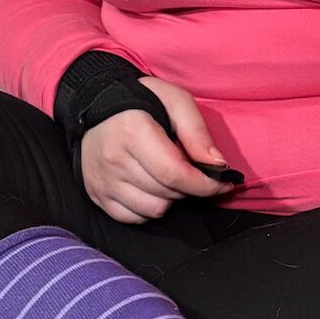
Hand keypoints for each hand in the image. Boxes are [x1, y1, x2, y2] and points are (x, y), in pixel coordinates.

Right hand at [80, 73, 235, 222]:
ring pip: (153, 210)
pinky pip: (133, 218)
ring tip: (166, 175)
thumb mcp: (175, 101)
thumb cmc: (142, 101)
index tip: (223, 182)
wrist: (96, 104)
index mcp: (133, 132)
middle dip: (188, 186)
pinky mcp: (96, 194)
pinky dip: (147, 207)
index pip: (176, 174)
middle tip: (188, 169)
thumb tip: (217, 165)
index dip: (206, 184)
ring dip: (169, 198)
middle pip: (168, 194)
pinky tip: (149, 186)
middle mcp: (114, 160)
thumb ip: (197, 132)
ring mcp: (102, 180)